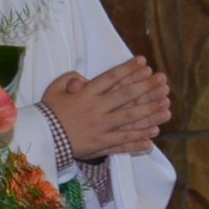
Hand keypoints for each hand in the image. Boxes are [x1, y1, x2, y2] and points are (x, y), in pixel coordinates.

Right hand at [41, 57, 169, 158]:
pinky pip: (123, 142)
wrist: (41, 138)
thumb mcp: (53, 90)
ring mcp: (101, 128)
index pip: (111, 79)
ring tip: (167, 109)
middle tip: (163, 83)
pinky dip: (138, 139)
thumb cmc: (47, 112)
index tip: (144, 63)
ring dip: (149, 114)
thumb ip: (69, 79)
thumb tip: (83, 78)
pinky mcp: (101, 144)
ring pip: (130, 119)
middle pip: (125, 97)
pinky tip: (153, 136)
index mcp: (86, 95)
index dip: (129, 70)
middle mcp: (96, 110)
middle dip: (146, 88)